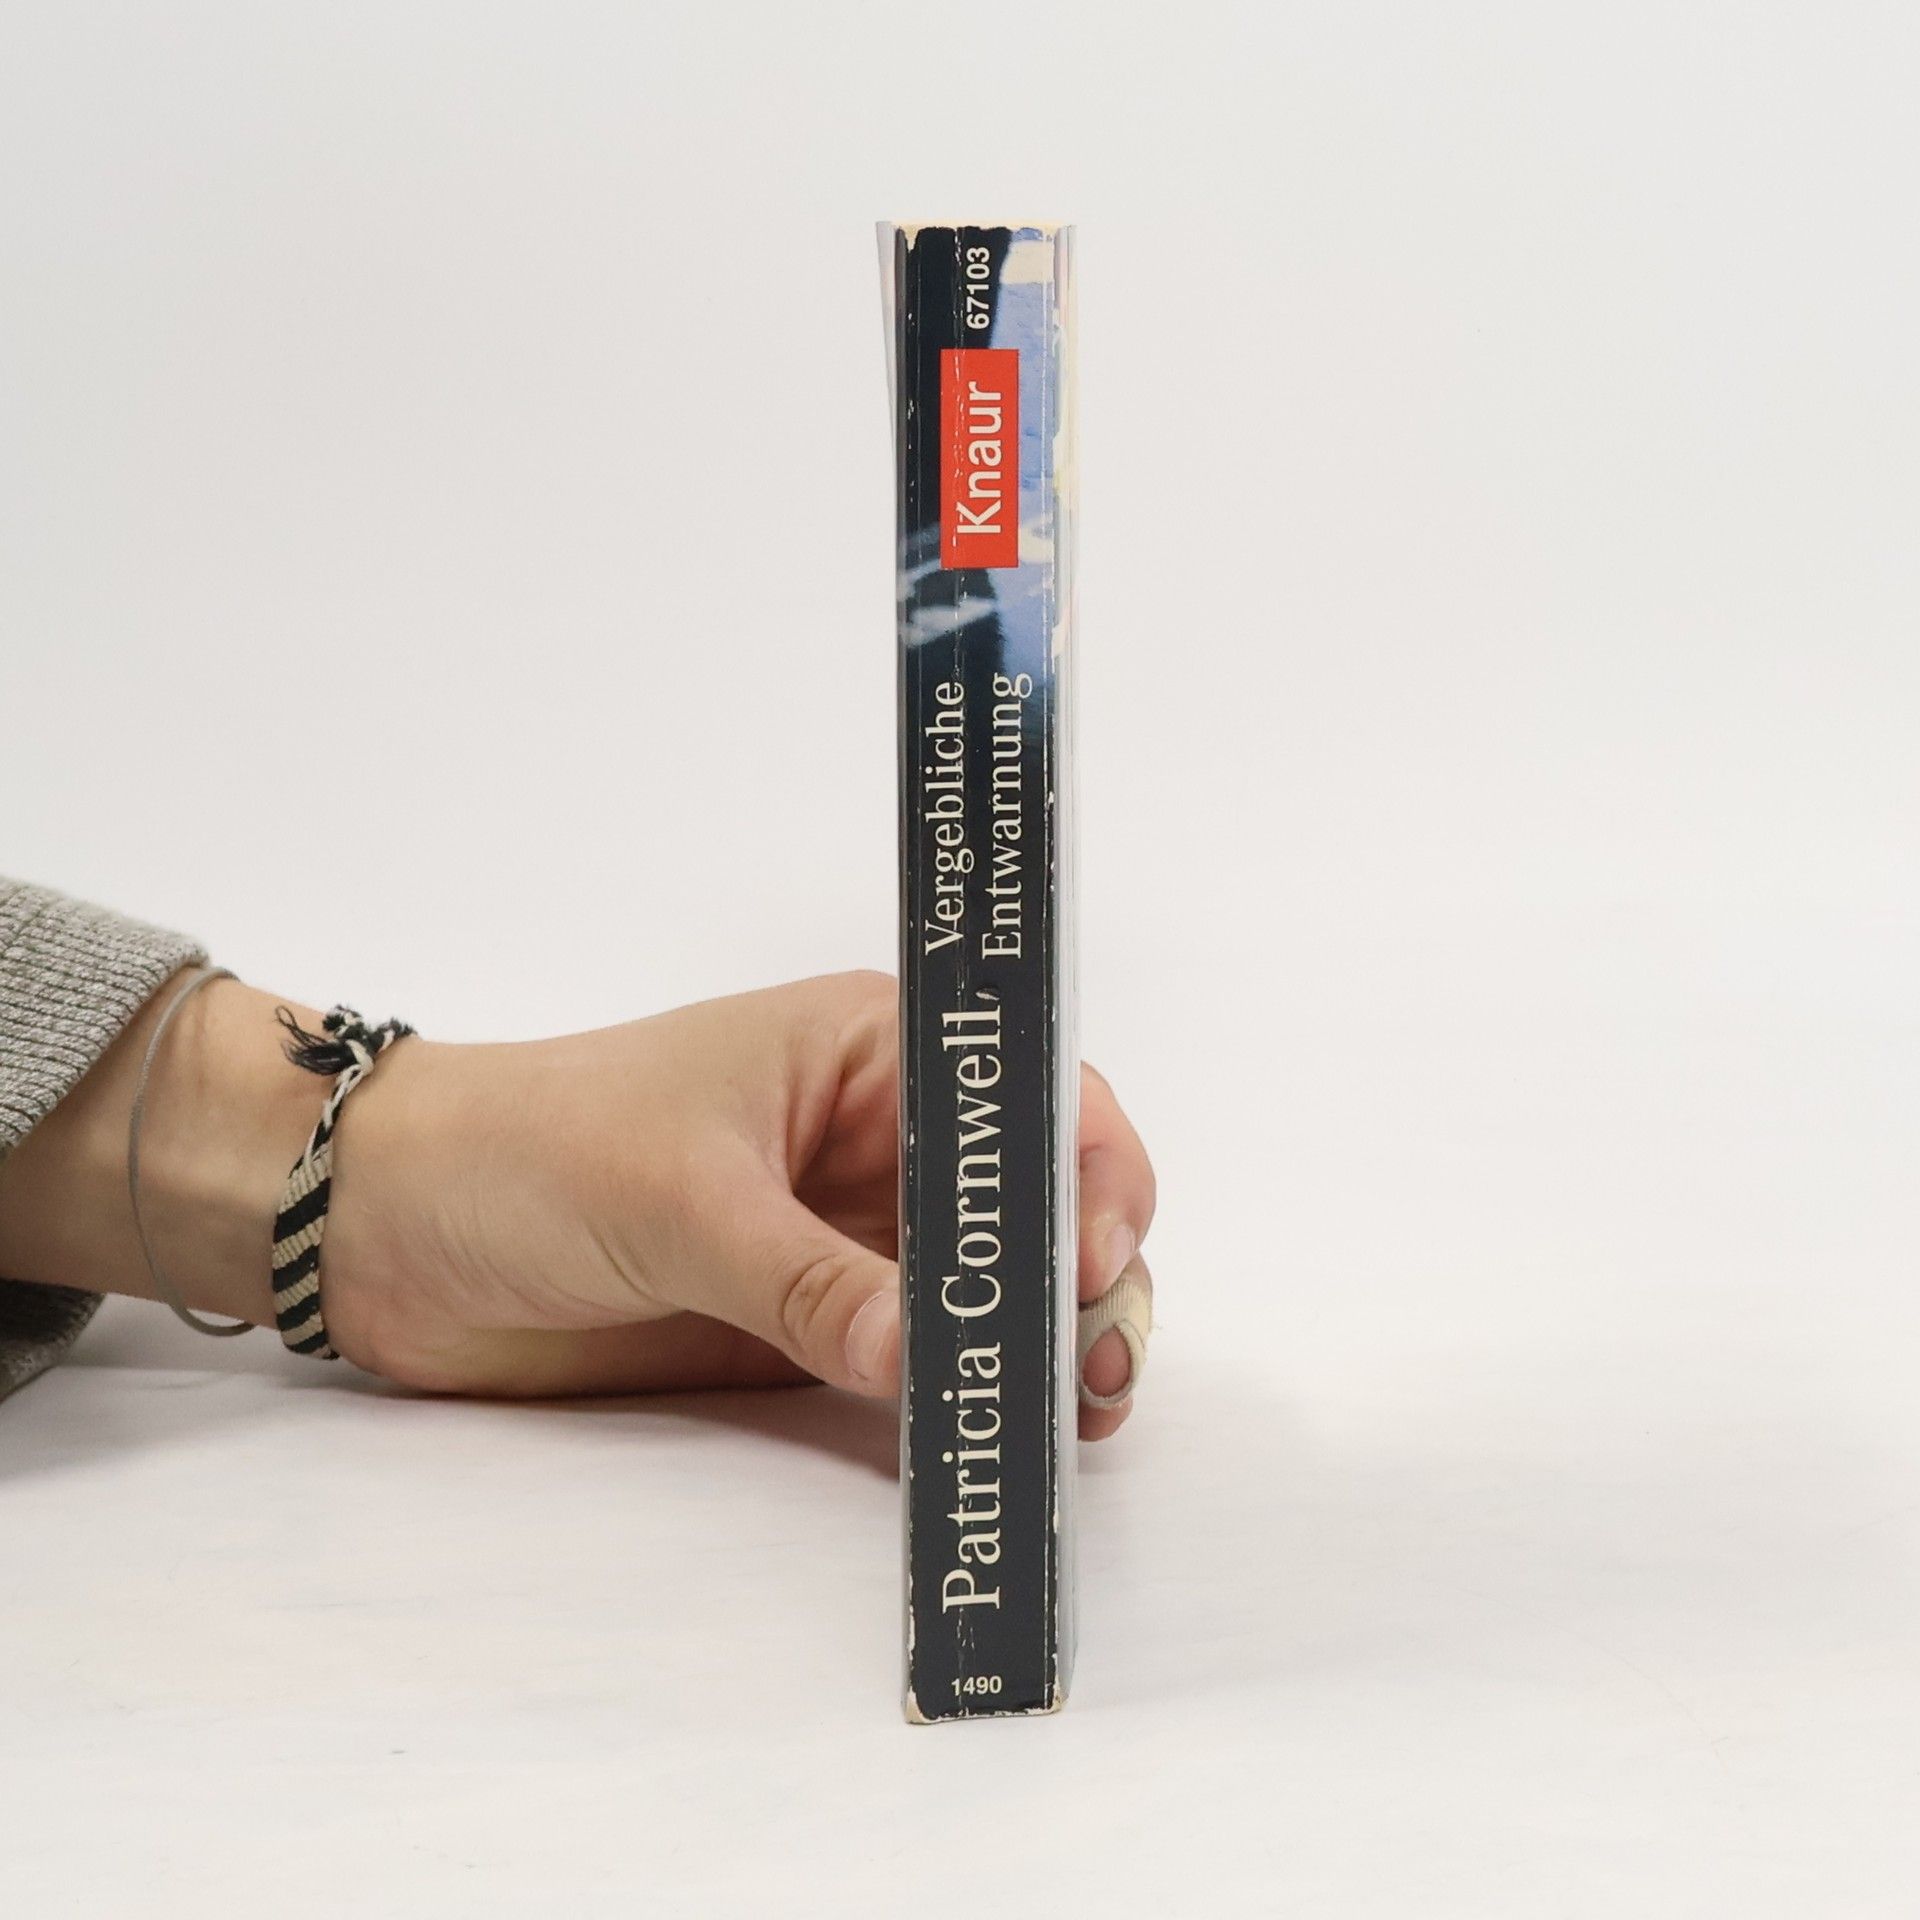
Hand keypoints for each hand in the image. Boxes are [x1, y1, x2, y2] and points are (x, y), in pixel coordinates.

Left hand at [323, 971, 1155, 1438]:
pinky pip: (917, 1358)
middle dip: (1079, 1275)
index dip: (1082, 1167)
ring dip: (1038, 1344)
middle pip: (1031, 1200)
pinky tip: (986, 1436)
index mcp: (869, 1053)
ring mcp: (853, 1237)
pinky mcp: (815, 1323)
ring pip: (990, 1289)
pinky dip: (961, 1395)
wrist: (403, 1230)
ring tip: (1064, 1415)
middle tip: (1093, 1367)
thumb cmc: (531, 1150)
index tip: (1092, 1257)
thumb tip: (926, 1355)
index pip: (1024, 1090)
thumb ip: (807, 1281)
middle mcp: (882, 1140)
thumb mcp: (680, 1199)